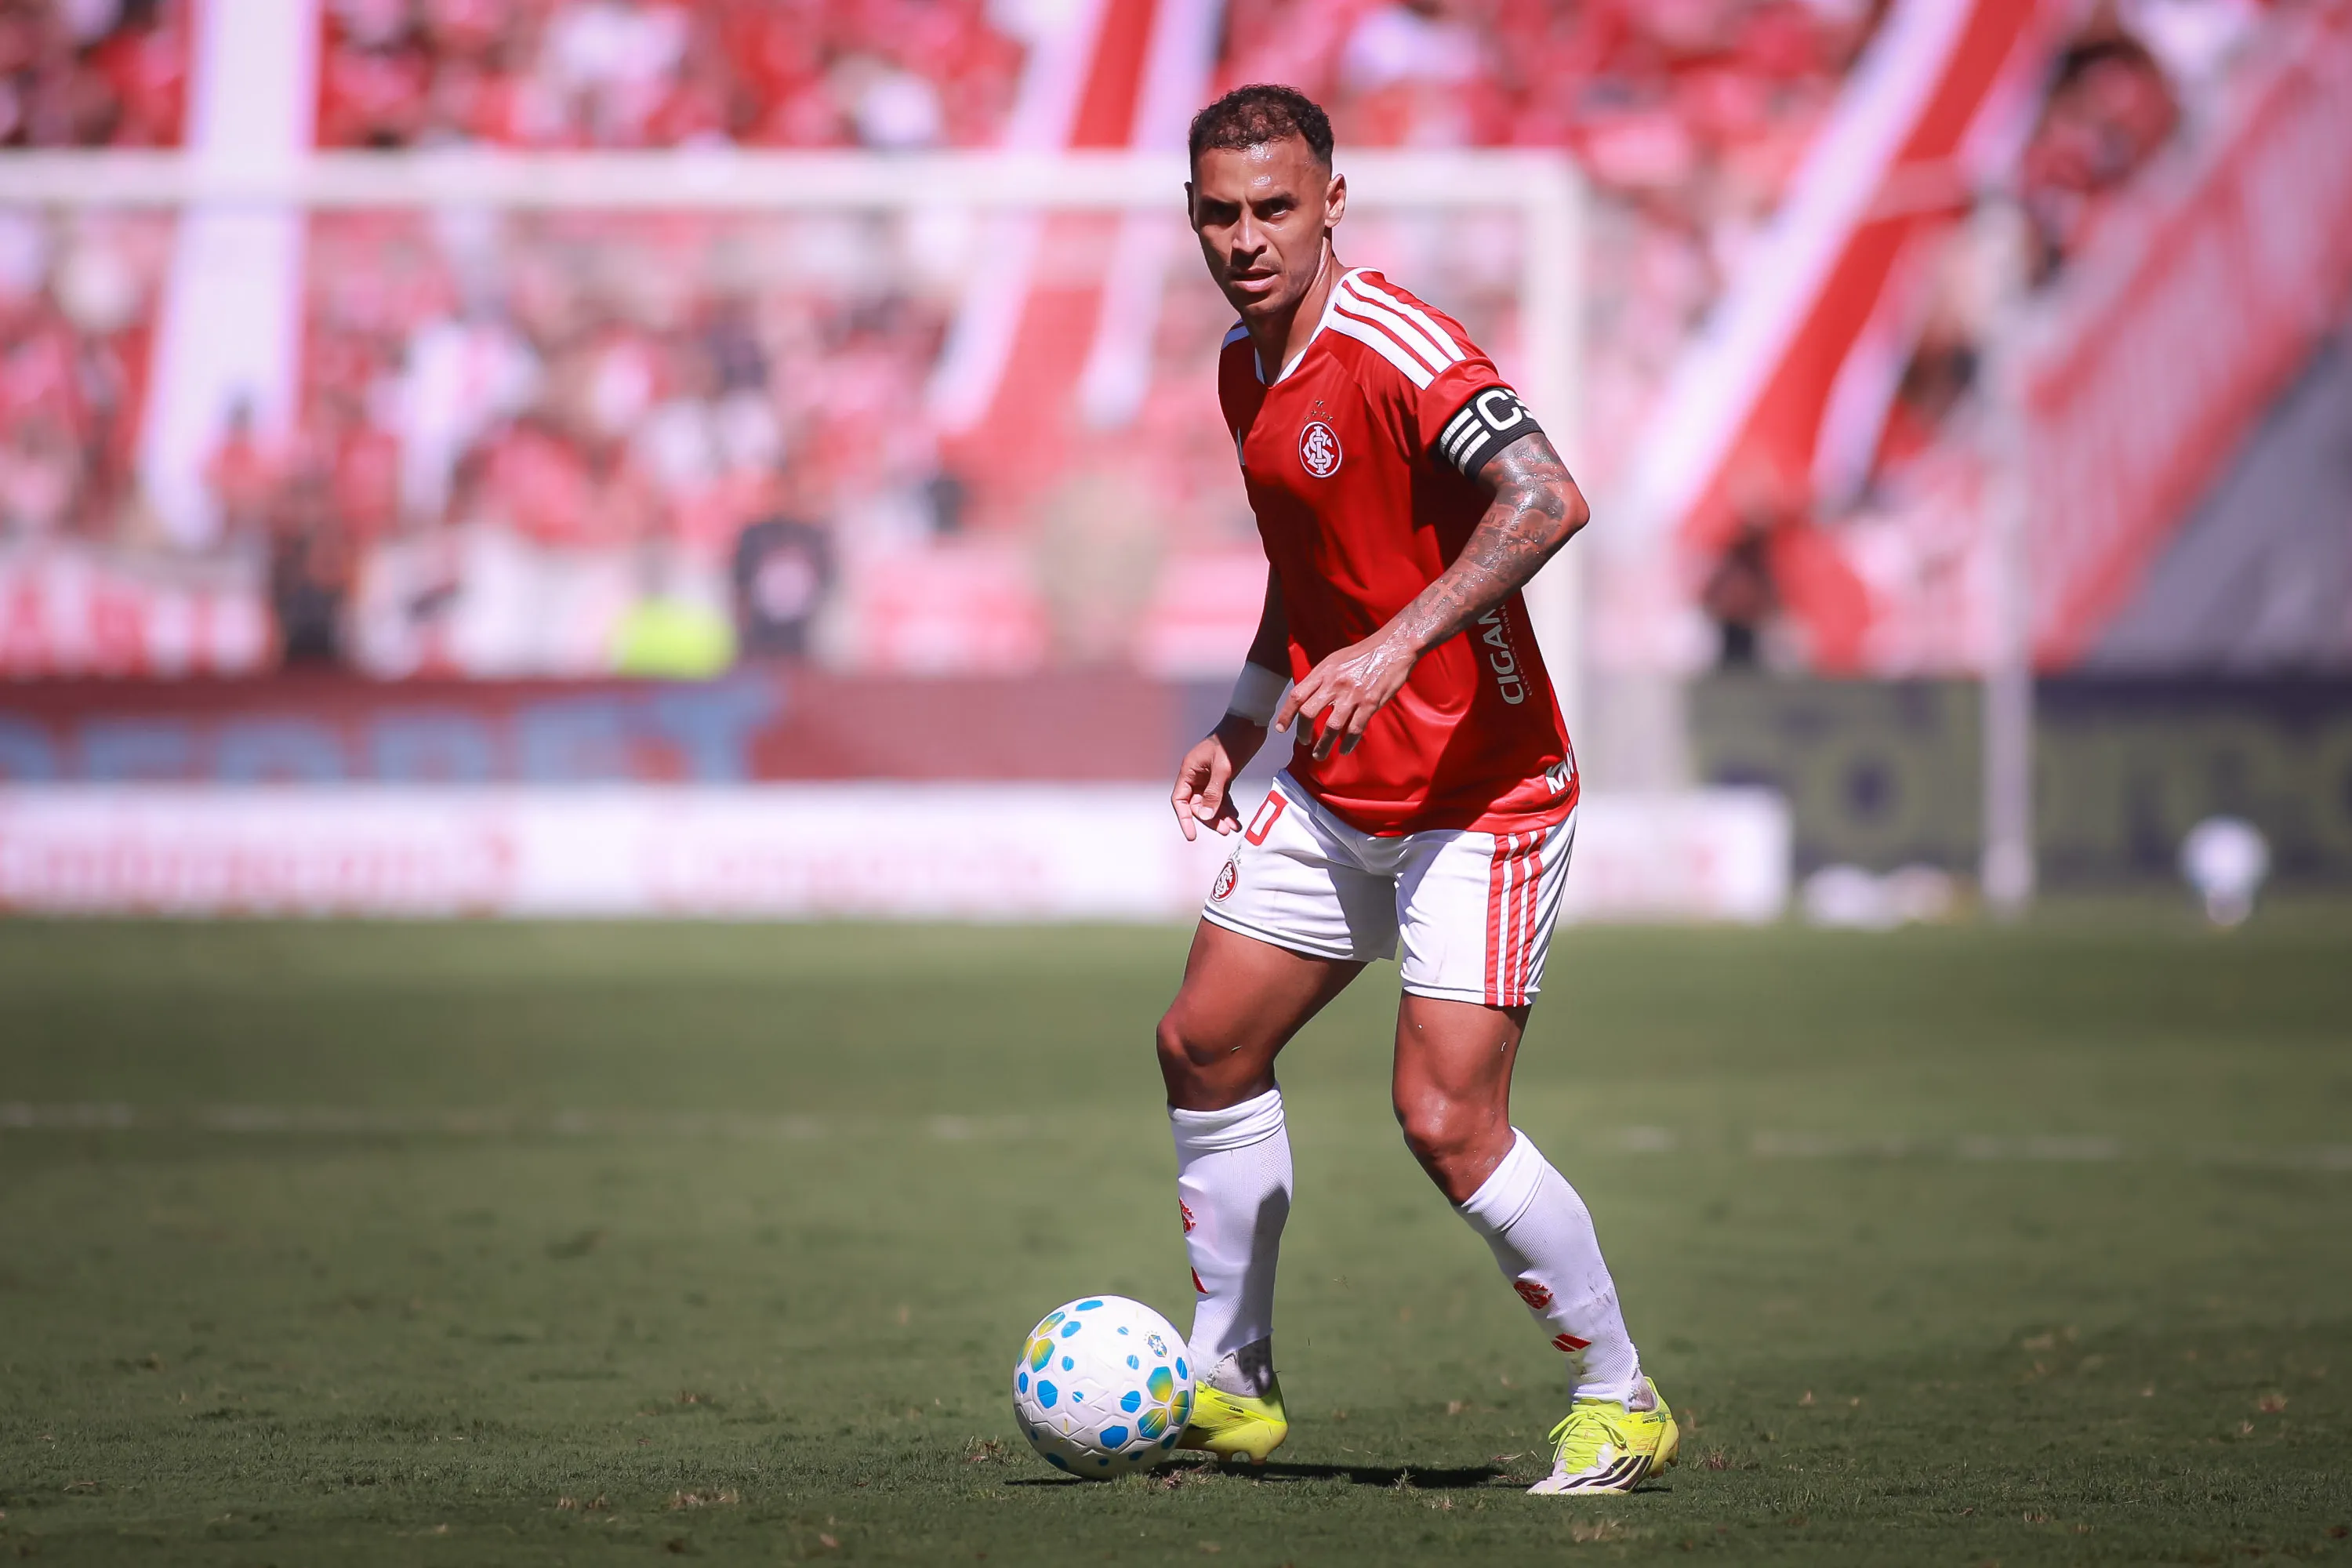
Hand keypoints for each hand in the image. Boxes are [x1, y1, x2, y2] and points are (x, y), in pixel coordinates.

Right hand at [1170, 716, 1264, 840]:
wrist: (1249, 723)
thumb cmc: (1232, 740)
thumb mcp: (1223, 768)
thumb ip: (1213, 793)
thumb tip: (1204, 816)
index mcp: (1189, 770)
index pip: (1180, 800)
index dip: (1184, 818)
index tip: (1192, 835)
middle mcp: (1196, 775)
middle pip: (1197, 805)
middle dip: (1210, 819)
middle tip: (1225, 830)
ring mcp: (1209, 776)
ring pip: (1210, 803)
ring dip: (1220, 816)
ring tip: (1234, 827)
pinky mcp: (1223, 777)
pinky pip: (1222, 797)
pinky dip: (1228, 808)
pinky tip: (1236, 818)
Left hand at [1274, 631, 1417, 758]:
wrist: (1393, 646)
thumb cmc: (1364, 652)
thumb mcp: (1335, 659)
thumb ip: (1321, 677)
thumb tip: (1308, 696)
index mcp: (1324, 671)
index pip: (1297, 695)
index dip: (1286, 714)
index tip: (1281, 728)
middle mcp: (1334, 684)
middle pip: (1309, 713)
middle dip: (1303, 732)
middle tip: (1304, 742)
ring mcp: (1352, 694)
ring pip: (1331, 727)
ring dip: (1323, 745)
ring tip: (1319, 755)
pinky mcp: (1370, 703)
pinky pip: (1355, 729)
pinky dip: (1348, 743)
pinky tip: (1344, 749)